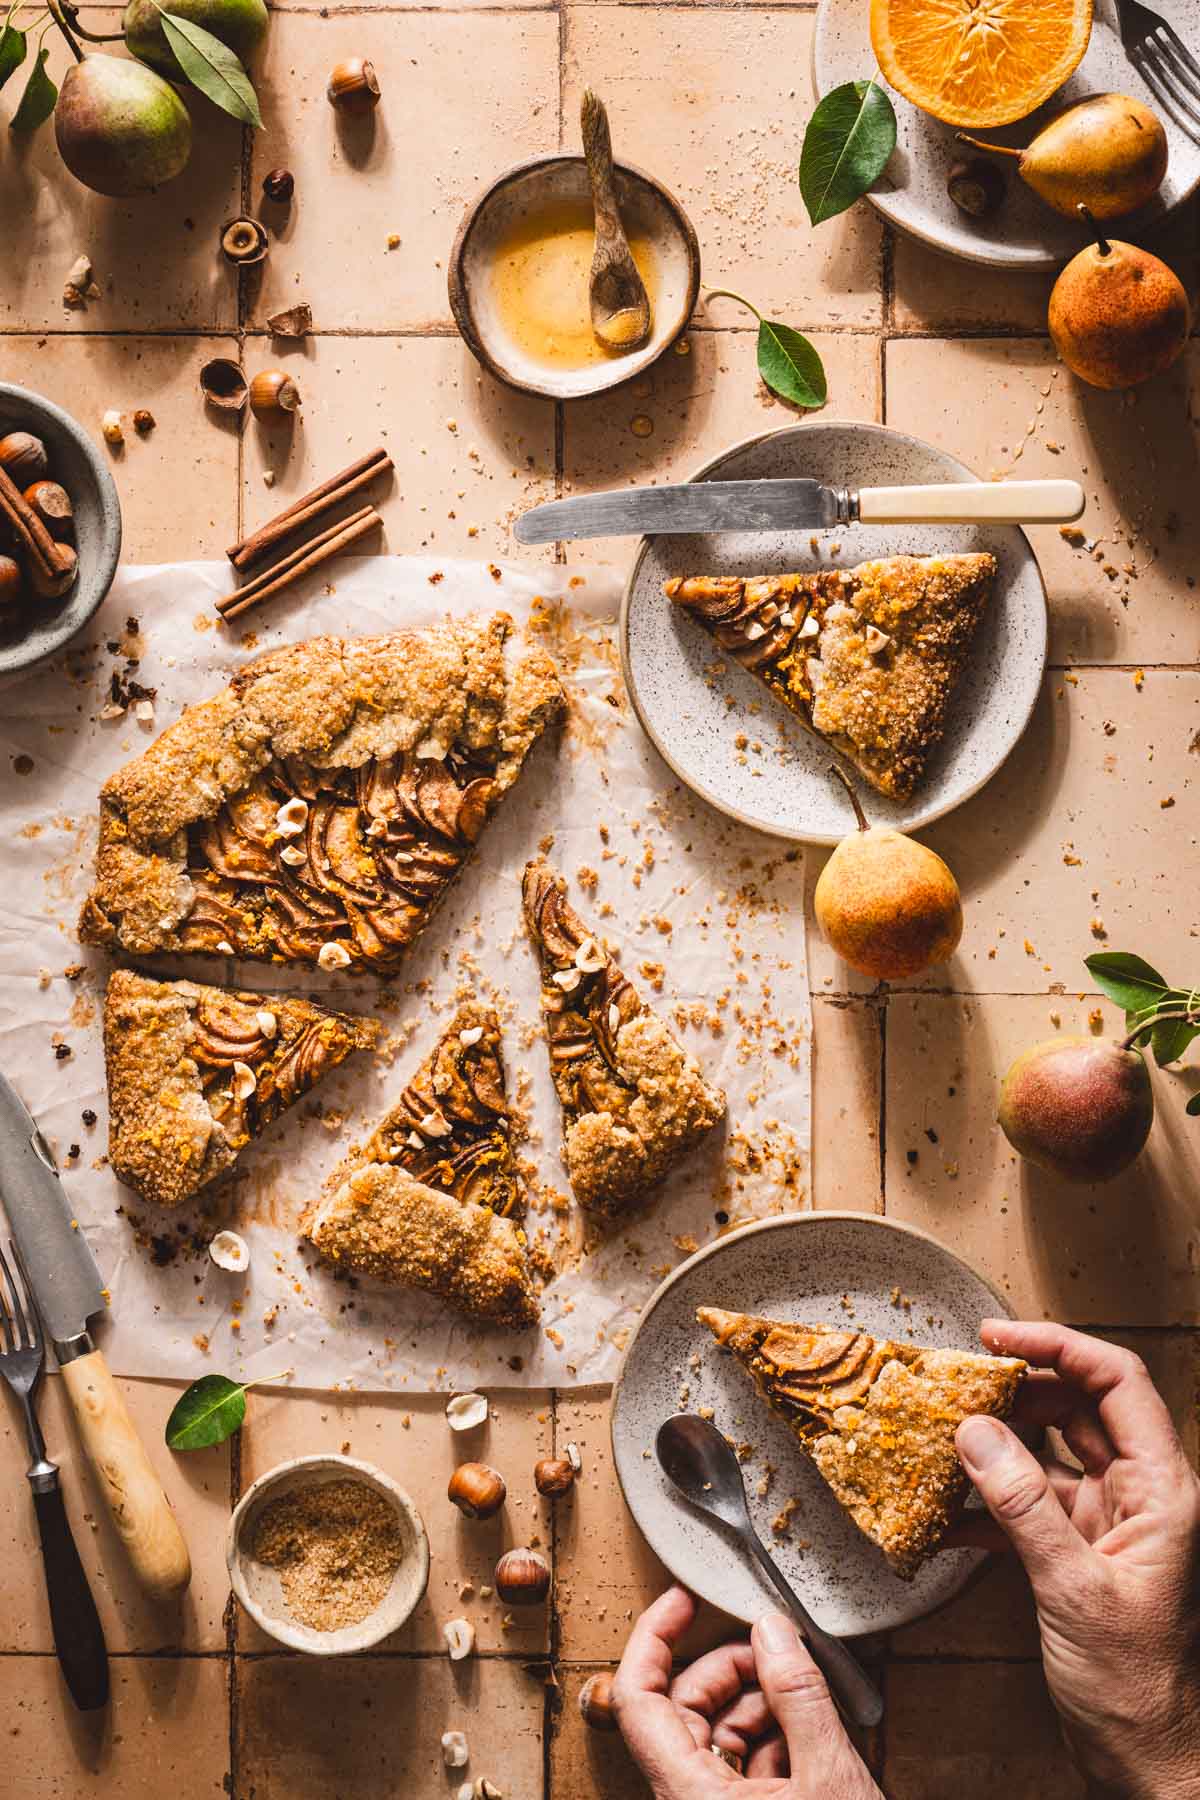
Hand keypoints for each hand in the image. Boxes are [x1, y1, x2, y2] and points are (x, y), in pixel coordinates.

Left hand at [611, 1585, 882, 1798]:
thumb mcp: (829, 1776)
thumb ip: (798, 1694)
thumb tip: (771, 1628)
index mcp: (688, 1799)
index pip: (637, 1700)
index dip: (653, 1638)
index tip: (682, 1599)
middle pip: (680, 1712)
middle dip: (727, 1669)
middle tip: (772, 1648)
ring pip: (713, 1737)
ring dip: (756, 1704)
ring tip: (803, 1699)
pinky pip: (740, 1768)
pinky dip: (772, 1740)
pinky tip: (809, 1736)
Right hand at [953, 1320, 1199, 1799]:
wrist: (1148, 1764)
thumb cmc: (1139, 1689)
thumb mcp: (1074, 1590)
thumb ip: (1024, 1507)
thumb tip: (976, 1433)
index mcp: (1162, 1491)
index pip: (1116, 1383)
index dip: (1058, 1346)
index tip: (996, 1338)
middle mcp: (1139, 1497)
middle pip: (1079, 1408)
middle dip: (1018, 1389)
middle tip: (959, 1381)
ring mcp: (1107, 1526)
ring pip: (1048, 1454)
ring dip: (995, 1445)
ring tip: (943, 1436)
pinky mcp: (1076, 1557)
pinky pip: (1027, 1507)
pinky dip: (986, 1505)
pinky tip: (945, 1513)